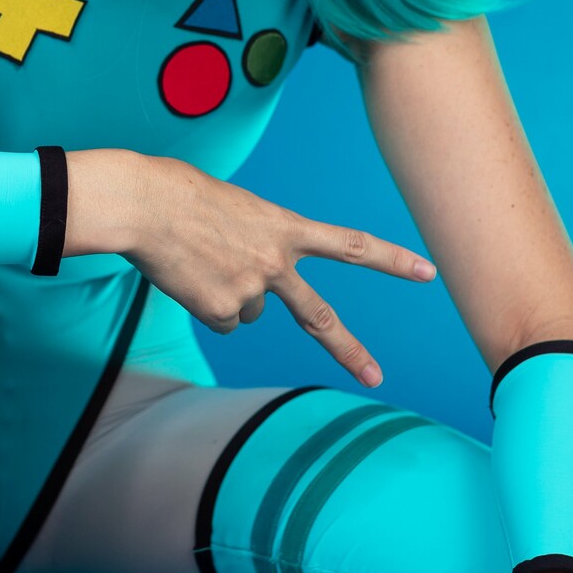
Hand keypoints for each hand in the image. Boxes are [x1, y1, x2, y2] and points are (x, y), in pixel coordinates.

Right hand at [113, 152, 435, 387]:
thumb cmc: (184, 195)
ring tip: (201, 262)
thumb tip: (251, 299)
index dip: (392, 260)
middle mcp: (276, 263)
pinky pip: (219, 320)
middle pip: (320, 317)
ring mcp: (250, 290)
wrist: (145, 205)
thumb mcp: (240, 209)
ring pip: (247, 313)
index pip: (351, 245)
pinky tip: (189, 278)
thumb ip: (260, 244)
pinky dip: (204, 303)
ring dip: (227, 294)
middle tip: (377, 376)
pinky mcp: (220, 311)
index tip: (427, 271)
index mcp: (286, 228)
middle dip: (351, 350)